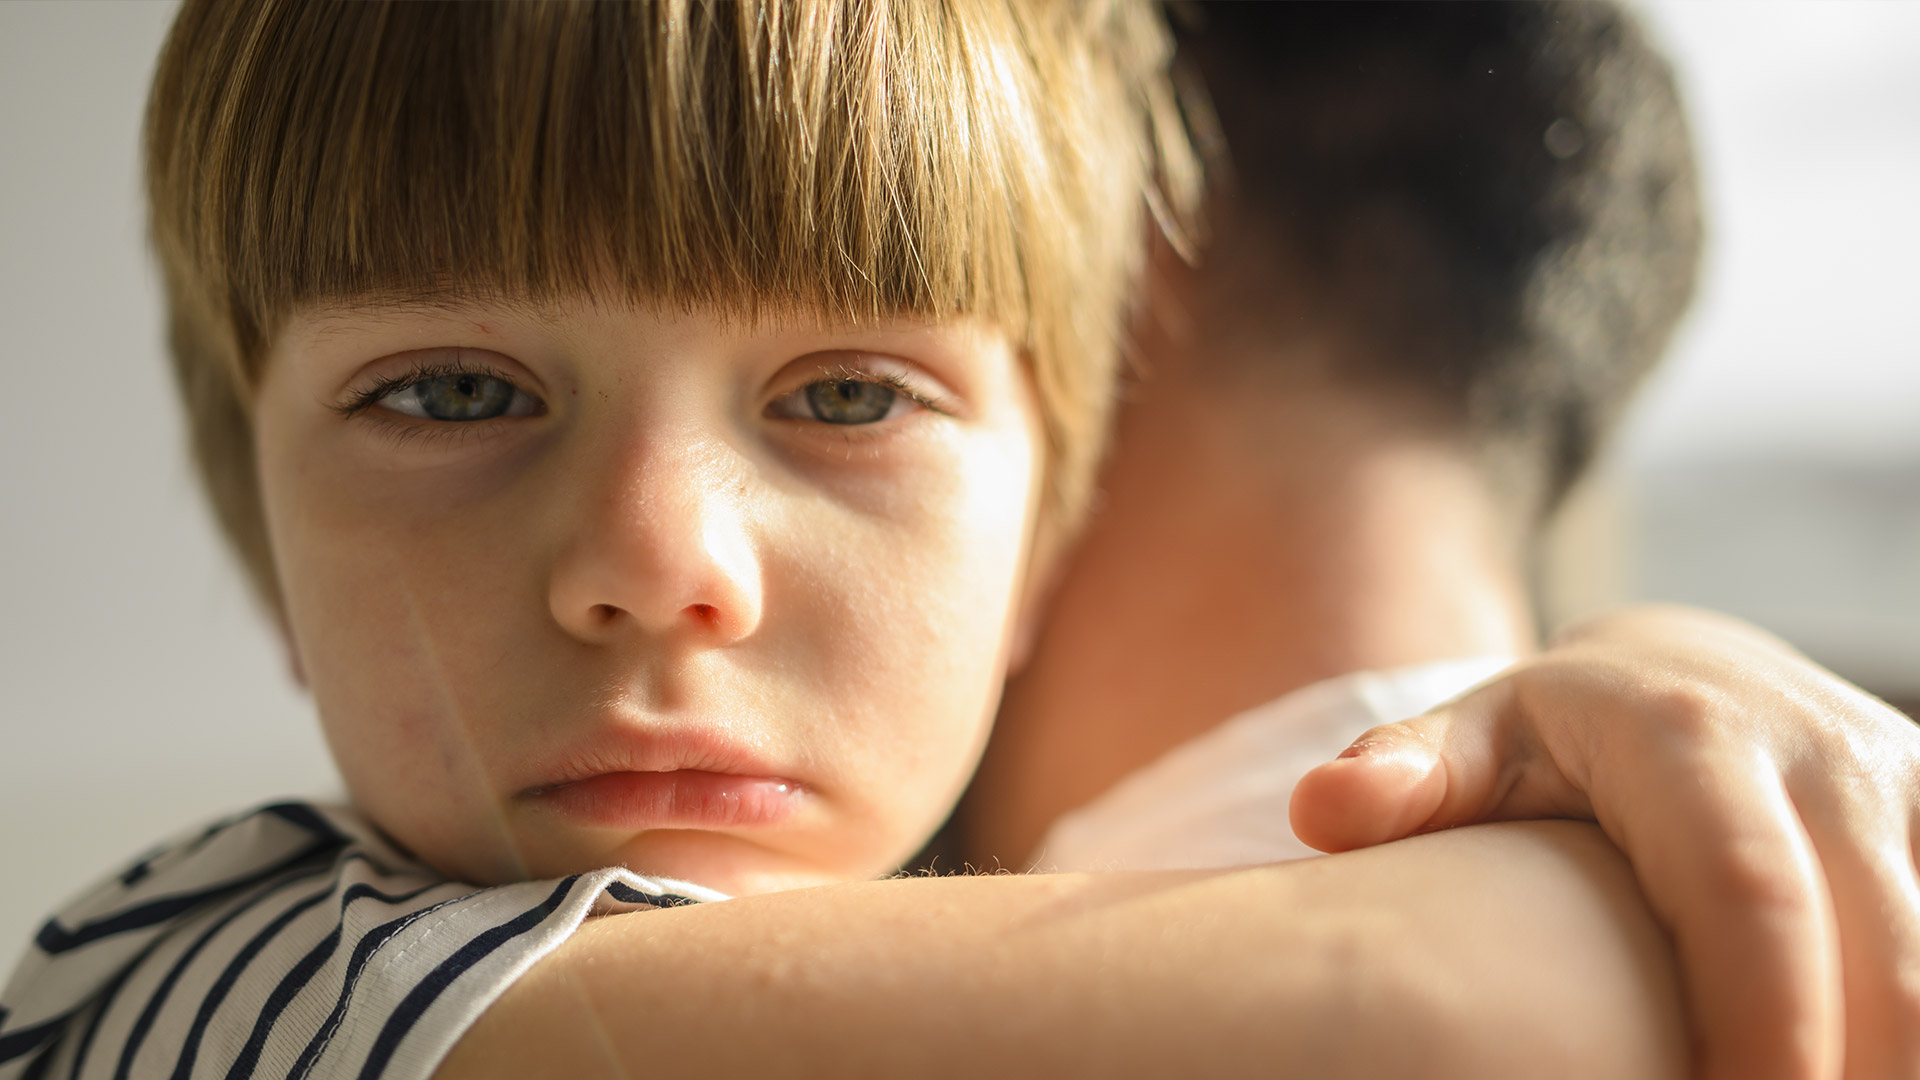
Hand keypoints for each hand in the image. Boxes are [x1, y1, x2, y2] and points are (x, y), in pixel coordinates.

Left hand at [1290, 605, 1919, 1079]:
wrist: (1682, 673)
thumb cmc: (1553, 738)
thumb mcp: (1472, 742)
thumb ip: (1406, 776)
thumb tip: (1321, 812)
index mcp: (1689, 732)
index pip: (1749, 897)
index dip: (1760, 1029)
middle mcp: (1821, 749)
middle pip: (1877, 950)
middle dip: (1848, 1070)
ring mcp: (1903, 780)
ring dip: (1892, 1050)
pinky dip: (1909, 1017)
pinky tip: (1857, 1065)